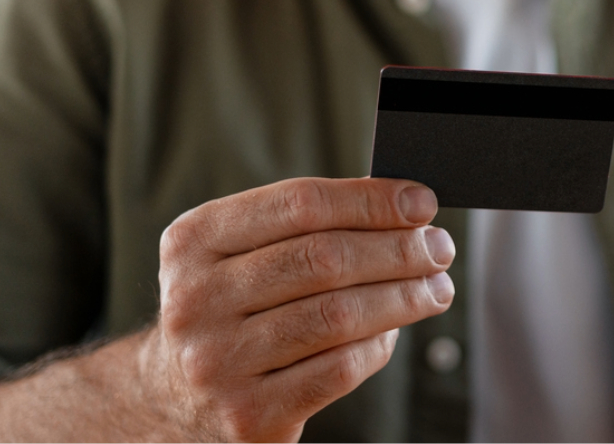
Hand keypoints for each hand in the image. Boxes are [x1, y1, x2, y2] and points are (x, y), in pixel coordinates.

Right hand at [142, 177, 455, 441]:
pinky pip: (339, 369)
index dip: (370, 200)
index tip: (423, 204)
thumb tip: (407, 212)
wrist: (174, 399)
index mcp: (194, 241)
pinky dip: (379, 346)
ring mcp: (218, 361)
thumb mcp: (243, 254)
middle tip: (440, 249)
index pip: (300, 204)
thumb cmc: (234, 309)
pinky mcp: (248, 413)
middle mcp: (196, 299)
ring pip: (338, 315)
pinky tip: (396, 332)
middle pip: (324, 259)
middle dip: (398, 250)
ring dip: (403, 298)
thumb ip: (309, 227)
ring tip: (436, 289)